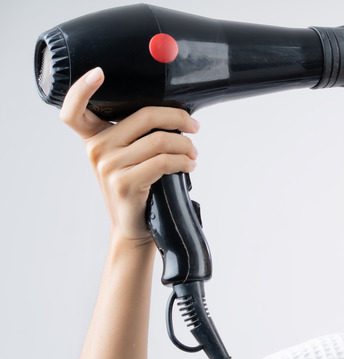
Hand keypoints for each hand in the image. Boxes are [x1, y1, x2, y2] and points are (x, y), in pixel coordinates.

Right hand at [60, 67, 199, 243]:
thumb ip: (137, 134)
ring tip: (193, 153)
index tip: (99, 72)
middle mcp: (97, 149)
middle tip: (194, 127)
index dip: (82, 88)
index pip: (74, 111)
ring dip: (186, 145)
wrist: (134, 226)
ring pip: (160, 140)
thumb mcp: (128, 157)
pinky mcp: (126, 183)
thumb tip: (176, 113)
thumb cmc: (138, 186)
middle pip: (144, 116)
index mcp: (93, 138)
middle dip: (178, 118)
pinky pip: (163, 162)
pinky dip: (183, 161)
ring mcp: (109, 166)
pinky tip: (189, 165)